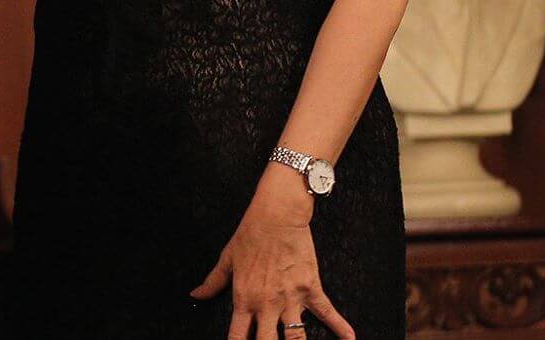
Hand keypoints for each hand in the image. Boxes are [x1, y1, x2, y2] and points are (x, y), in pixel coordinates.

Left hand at [191, 171, 352, 338]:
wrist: (276, 216)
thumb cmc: (250, 235)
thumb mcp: (227, 259)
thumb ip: (213, 282)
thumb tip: (196, 296)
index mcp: (244, 298)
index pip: (238, 335)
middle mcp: (266, 304)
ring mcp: (290, 298)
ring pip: (296, 336)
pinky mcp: (311, 288)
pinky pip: (327, 312)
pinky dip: (340, 327)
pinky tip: (349, 338)